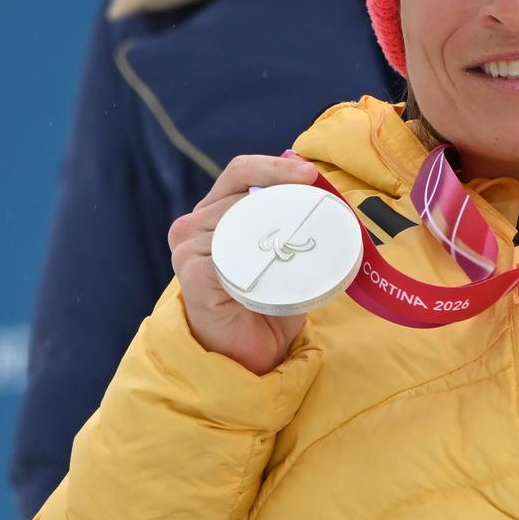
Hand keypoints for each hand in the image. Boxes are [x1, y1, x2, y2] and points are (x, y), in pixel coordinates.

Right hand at [168, 154, 317, 374]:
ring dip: (274, 228)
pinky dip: (255, 258)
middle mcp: (194, 226)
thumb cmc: (267, 302)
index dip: (274, 166)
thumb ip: (294, 227)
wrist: (250, 353)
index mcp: (215, 213)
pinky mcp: (192, 274)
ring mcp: (189, 249)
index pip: (241, 172)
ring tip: (302, 241)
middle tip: (321, 203)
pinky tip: (272, 267)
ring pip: (236, 219)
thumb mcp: (284, 256)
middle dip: (285, 193)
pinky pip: (225, 255)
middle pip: (240, 191)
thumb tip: (330, 199)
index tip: (310, 173)